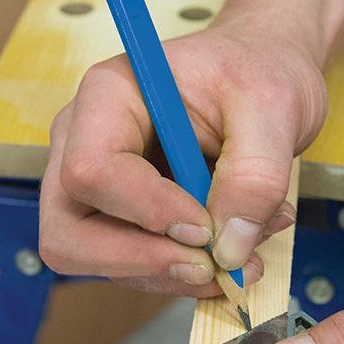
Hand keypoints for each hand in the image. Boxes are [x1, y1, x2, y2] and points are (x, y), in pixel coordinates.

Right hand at [39, 20, 326, 294]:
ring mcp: (97, 186)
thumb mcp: (274, 106)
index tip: (206, 227)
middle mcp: (84, 142)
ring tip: (245, 250)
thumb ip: (256, 175)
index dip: (146, 211)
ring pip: (101, 261)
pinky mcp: (121, 218)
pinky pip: (136, 267)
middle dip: (142, 262)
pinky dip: (185, 272)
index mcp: (108, 96)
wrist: (265, 71)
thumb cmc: (258, 70)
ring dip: (175, 272)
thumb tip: (229, 248)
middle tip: (212, 266)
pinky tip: (234, 250)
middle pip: (69, 231)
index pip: (91, 170)